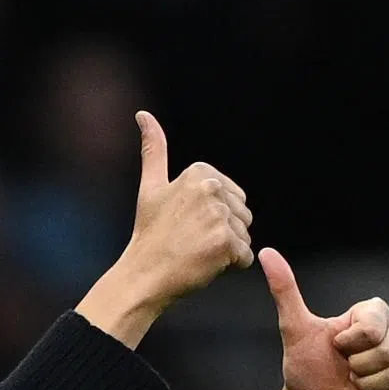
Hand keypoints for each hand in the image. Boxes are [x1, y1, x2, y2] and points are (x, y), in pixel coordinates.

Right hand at [116, 110, 253, 310]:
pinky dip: (229, 267)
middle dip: (223, 232)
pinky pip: (244, 257)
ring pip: (244, 236)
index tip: (186, 224)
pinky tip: (204, 265)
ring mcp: (219, 216)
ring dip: (226, 250)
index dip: (213, 216)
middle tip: (191, 241)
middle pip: (242, 215)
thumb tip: (144, 114)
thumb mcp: (151, 187)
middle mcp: (212, 189)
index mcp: (200, 173)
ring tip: (196, 253)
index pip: (232, 197)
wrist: (143, 275)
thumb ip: (154, 150)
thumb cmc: (149, 234)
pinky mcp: (226, 243)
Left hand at [258, 247, 388, 389]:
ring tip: (355, 383)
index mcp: (369, 316)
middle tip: (345, 368)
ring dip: (369, 383)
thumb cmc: (304, 367)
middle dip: (360, 364)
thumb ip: (285, 290)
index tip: (336, 346)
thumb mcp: (294, 329)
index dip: (353, 340)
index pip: (376, 321)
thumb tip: (267, 253)